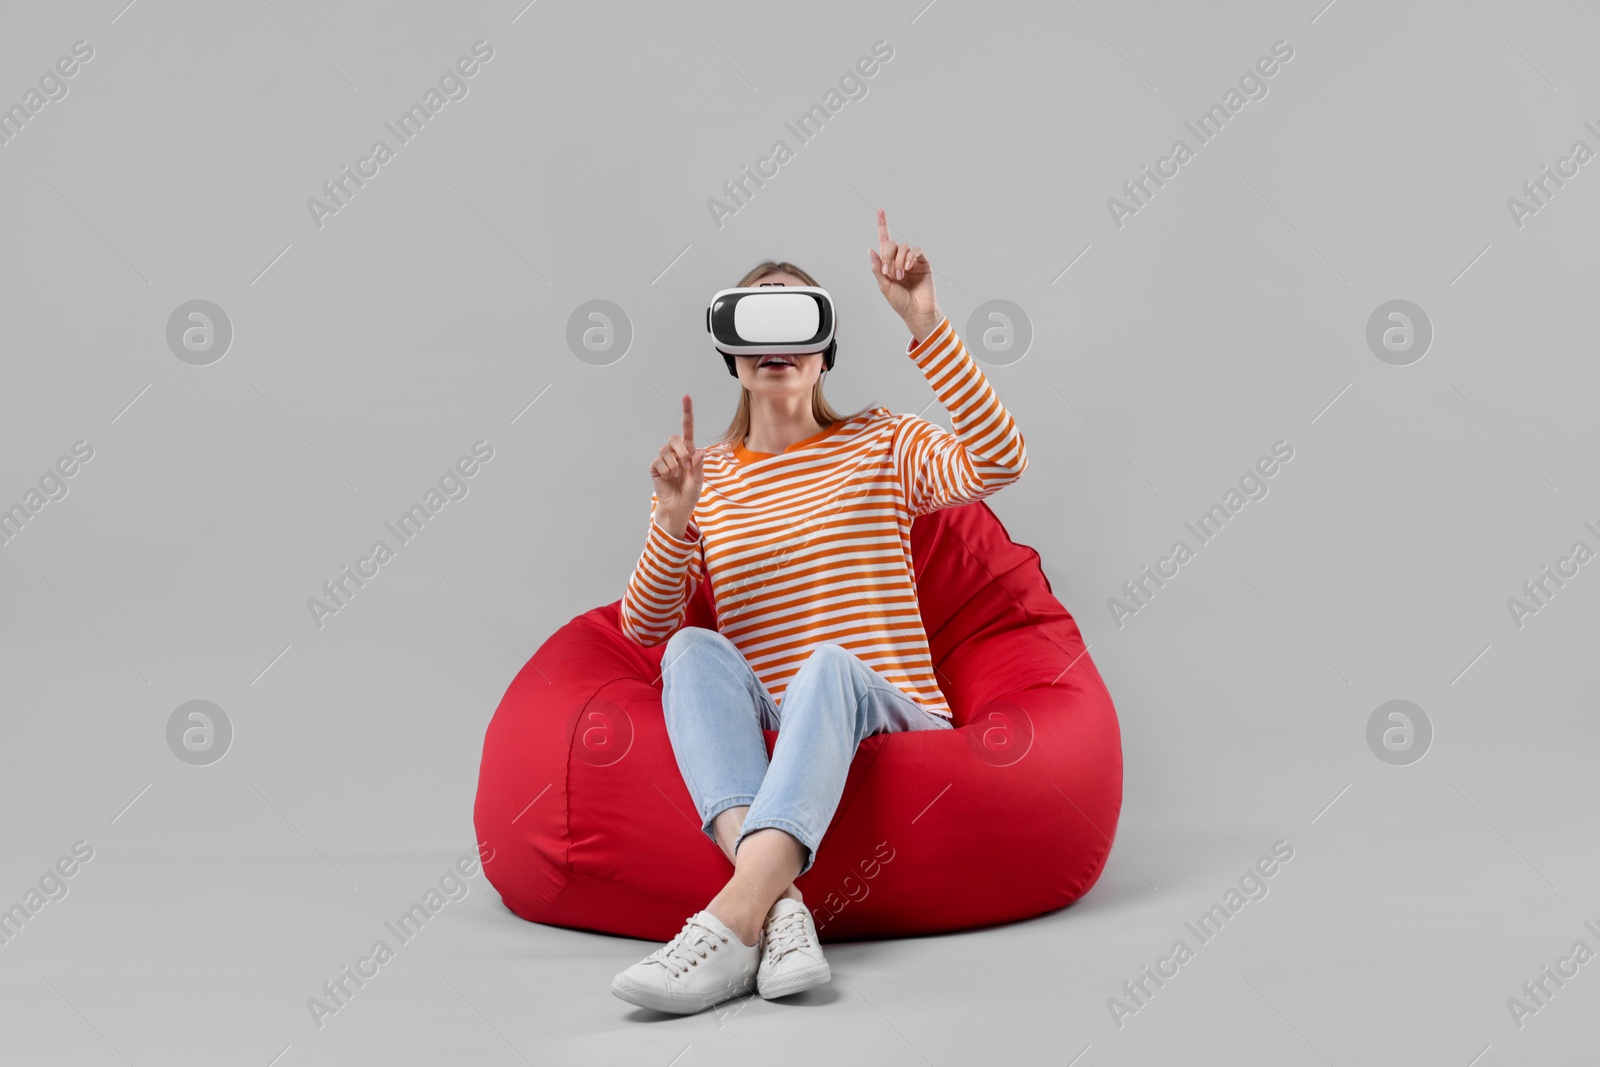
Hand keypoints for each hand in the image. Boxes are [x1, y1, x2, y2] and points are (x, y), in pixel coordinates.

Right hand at [649, 394, 704, 536]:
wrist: (678, 506)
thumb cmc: (690, 492)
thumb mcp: (698, 480)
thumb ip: (699, 465)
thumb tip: (700, 451)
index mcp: (689, 451)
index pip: (687, 428)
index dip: (687, 412)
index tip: (686, 397)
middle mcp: (676, 451)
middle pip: (674, 438)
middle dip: (682, 453)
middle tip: (687, 468)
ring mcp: (664, 458)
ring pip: (666, 450)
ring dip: (674, 465)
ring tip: (676, 475)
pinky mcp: (655, 467)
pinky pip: (658, 461)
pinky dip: (665, 470)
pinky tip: (667, 477)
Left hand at [867, 207, 940, 339]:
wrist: (917, 311)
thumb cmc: (901, 302)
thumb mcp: (884, 286)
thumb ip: (877, 268)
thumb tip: (871, 251)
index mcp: (888, 264)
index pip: (884, 241)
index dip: (882, 225)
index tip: (881, 211)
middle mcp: (899, 260)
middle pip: (892, 244)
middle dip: (888, 256)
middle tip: (889, 272)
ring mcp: (911, 261)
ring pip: (903, 247)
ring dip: (899, 261)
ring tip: (901, 275)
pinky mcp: (923, 262)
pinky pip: (916, 250)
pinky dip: (910, 257)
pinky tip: (908, 267)